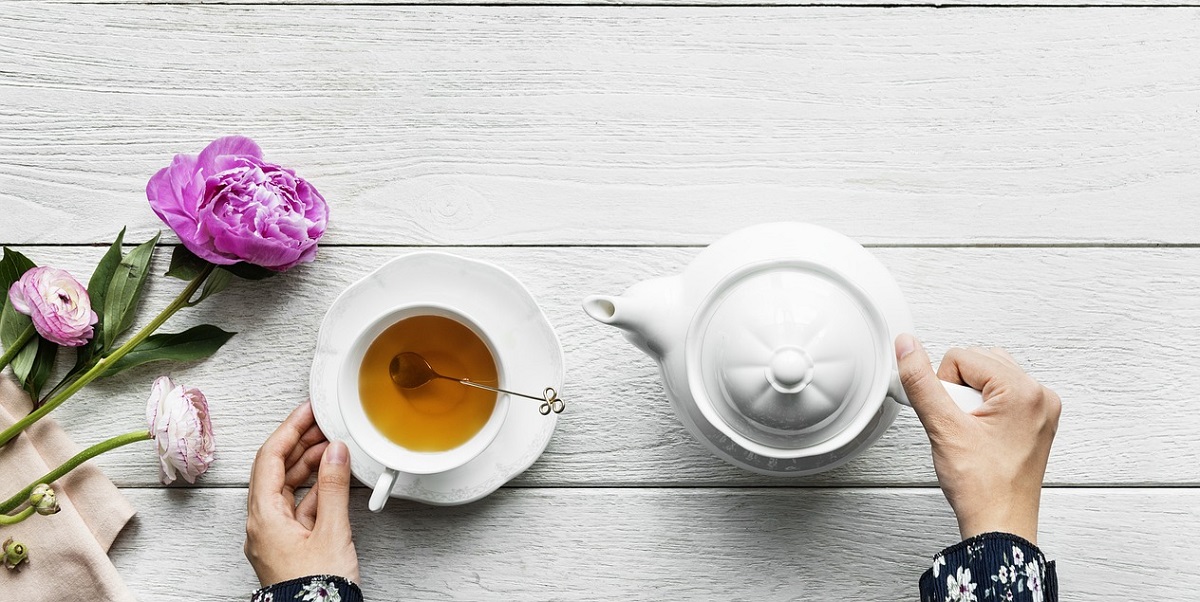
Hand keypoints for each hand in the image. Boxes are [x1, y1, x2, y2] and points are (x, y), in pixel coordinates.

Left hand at [245, 401, 359, 585]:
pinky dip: (314, 488)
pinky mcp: (289, 545)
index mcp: (263, 517)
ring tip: (332, 447)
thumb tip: (335, 452)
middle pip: (274, 470)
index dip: (289, 429)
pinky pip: (297, 506)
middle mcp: (262, 524)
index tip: (307, 411)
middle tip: (322, 424)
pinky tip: (332, 479)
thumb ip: (333, 487)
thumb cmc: (314, 588)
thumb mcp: (330, 532)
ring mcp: (274, 535)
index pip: (269, 458)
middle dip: (299, 443)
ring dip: (308, 464)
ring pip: (286, 487)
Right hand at [895, 334, 1060, 543]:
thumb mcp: (943, 427)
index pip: (963, 356)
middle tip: (960, 427)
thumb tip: (907, 347)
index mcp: (1025, 391)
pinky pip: (1002, 395)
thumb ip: (921, 381)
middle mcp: (1040, 396)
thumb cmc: (982, 487)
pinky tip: (978, 435)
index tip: (950, 418)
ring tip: (969, 432)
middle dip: (958, 391)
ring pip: (988, 377)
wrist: (999, 523)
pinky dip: (983, 409)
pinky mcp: (1035, 421)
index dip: (944, 387)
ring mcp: (1041, 409)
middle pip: (978, 362)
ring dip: (969, 399)